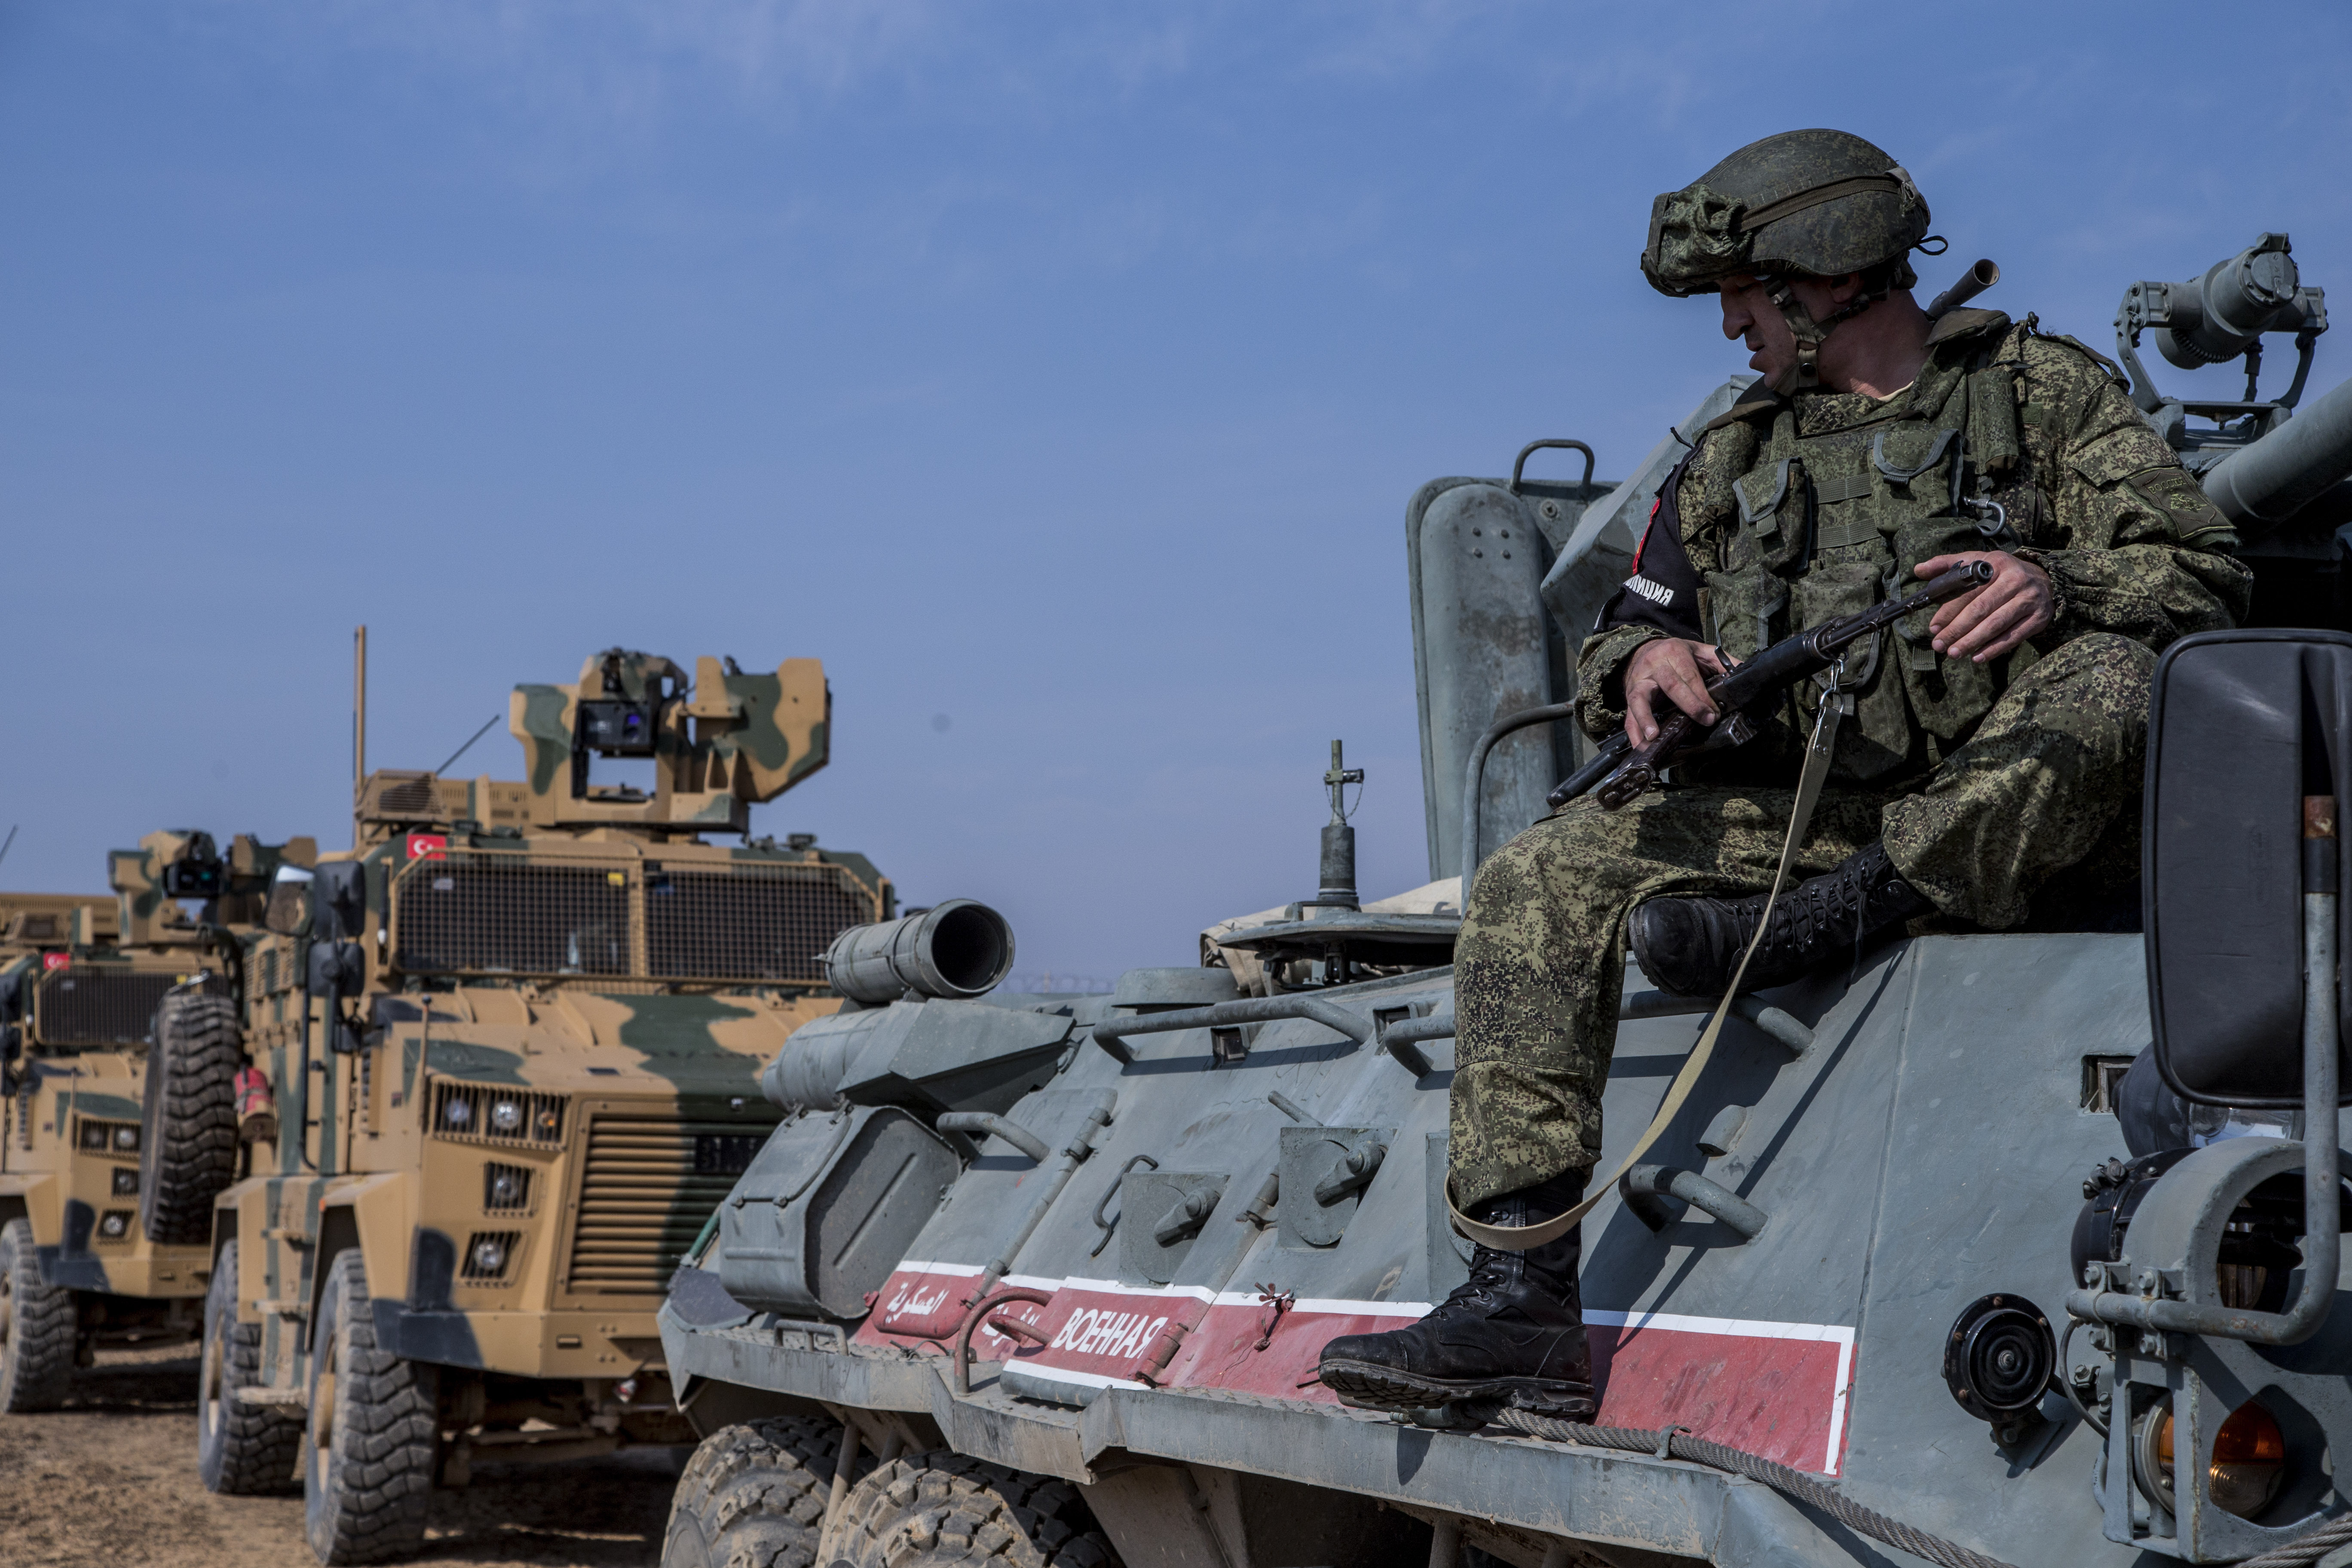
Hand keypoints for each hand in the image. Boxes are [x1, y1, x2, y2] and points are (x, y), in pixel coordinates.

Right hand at [1622, 638, 1728, 744]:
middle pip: (1670, 685)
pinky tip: (1641, 745)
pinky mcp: (1630, 697)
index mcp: (1674, 652)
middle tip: (1705, 721)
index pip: (1689, 676)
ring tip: (1654, 736)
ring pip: (1640, 699)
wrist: (1646, 650)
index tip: (1714, 712)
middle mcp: (1654, 665)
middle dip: (1689, 705)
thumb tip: (1744, 674)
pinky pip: (1629, 716)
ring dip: (1646, 719)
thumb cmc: (1678, 655)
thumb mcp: (1701, 652)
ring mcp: (1639, 682)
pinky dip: (1634, 732)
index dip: (1702, 695)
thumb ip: (1723, 662)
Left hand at [1917, 551, 2053, 663]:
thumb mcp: (1978, 562)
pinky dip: (1994, 649)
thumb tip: (1918, 569)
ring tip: (1954, 653)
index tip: (1933, 627)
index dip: (1949, 610)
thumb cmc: (2001, 574)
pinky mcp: (2039, 617)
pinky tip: (1977, 657)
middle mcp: (2016, 580)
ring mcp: (2029, 599)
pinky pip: (2013, 636)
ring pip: (1996, 624)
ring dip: (1972, 642)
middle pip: (1981, 609)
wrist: (2044, 580)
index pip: (1969, 591)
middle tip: (1939, 645)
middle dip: (1957, 630)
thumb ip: (1947, 565)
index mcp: (1997, 564)